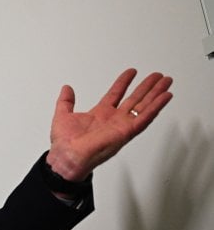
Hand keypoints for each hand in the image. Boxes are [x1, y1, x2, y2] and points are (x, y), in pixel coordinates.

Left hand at [46, 68, 172, 180]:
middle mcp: (113, 120)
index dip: (123, 82)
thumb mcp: (62, 115)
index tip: (131, 72)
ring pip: (143, 106)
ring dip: (156, 94)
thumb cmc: (64, 144)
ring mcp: (121, 125)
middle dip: (147, 87)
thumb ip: (66, 101)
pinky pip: (145, 118)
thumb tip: (66, 88)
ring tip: (166, 82)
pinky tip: (165, 97)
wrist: (67, 157)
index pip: (115, 94)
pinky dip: (156, 107)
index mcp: (100, 115)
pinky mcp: (126, 132)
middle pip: (135, 99)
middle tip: (158, 76)